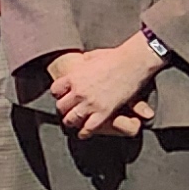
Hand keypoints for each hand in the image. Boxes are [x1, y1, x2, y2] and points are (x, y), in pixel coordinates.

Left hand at [47, 38, 161, 138]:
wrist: (133, 62)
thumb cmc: (115, 57)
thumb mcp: (92, 56)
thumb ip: (83, 62)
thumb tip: (81, 60)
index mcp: (74, 77)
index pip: (55, 91)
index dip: (59, 95)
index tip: (64, 97)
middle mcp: (79, 91)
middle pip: (61, 107)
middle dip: (64, 110)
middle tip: (68, 112)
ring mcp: (91, 103)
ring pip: (71, 119)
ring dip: (72, 122)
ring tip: (74, 123)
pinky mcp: (104, 112)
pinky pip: (88, 128)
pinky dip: (84, 132)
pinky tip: (84, 133)